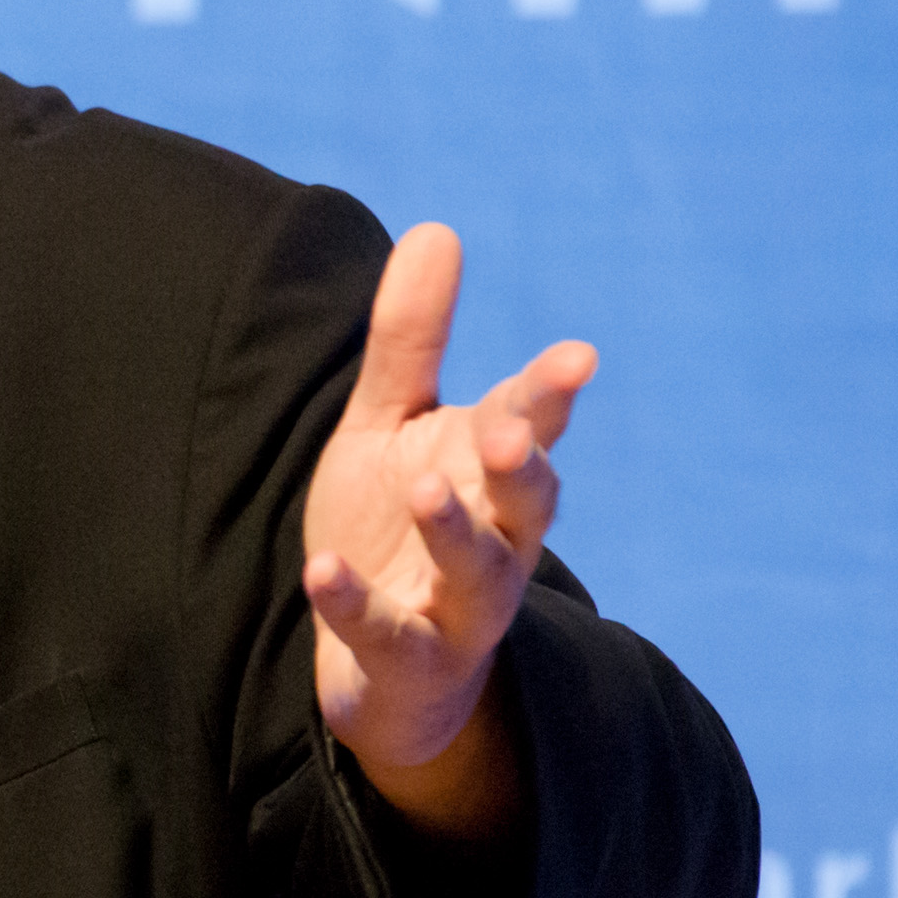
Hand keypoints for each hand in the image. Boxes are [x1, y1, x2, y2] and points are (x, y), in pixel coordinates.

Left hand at [299, 223, 593, 844]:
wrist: (383, 668)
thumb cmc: (394, 526)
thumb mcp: (391, 428)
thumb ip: (410, 341)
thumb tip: (437, 229)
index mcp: (490, 474)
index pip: (527, 425)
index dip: (549, 395)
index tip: (575, 357)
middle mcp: (496, 540)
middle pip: (526, 500)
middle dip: (524, 463)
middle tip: (514, 428)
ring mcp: (458, 606)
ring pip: (478, 573)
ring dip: (456, 532)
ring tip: (427, 490)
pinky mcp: (410, 660)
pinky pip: (388, 635)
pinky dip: (356, 604)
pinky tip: (322, 572)